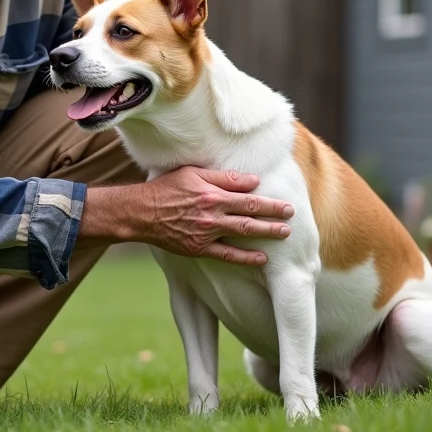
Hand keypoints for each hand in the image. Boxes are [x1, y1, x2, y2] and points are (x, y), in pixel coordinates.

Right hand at [80, 166, 293, 264]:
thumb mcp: (192, 173)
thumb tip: (252, 180)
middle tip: (291, 217)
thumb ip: (223, 178)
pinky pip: (227, 255)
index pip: (248, 197)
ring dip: (266, 233)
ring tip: (284, 234)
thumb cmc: (166, 188)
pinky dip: (245, 258)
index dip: (269, 201)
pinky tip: (261, 258)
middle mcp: (212, 213)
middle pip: (250, 215)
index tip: (285, 204)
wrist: (140, 212)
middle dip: (274, 216)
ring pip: (243, 233)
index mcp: (212, 193)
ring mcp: (206, 232)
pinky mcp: (198, 248)